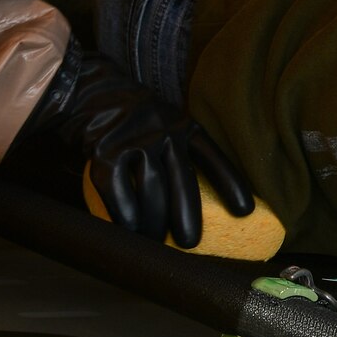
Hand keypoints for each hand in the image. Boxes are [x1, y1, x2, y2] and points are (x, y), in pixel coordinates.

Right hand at [26, 44, 253, 246]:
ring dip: (153, 222)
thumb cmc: (135, 120)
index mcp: (186, 128)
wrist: (90, 92)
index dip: (231, 184)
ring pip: (150, 189)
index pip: (213, 157)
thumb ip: (182, 151)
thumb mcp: (168, 124)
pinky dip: (123, 212)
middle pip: (182, 181)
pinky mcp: (105, 150)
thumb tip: (201, 203)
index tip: (245, 211)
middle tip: (191, 243)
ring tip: (155, 242)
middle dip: (188, 216)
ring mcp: (135, 140)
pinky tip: (129, 228)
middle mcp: (165, 132)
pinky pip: (117, 188)